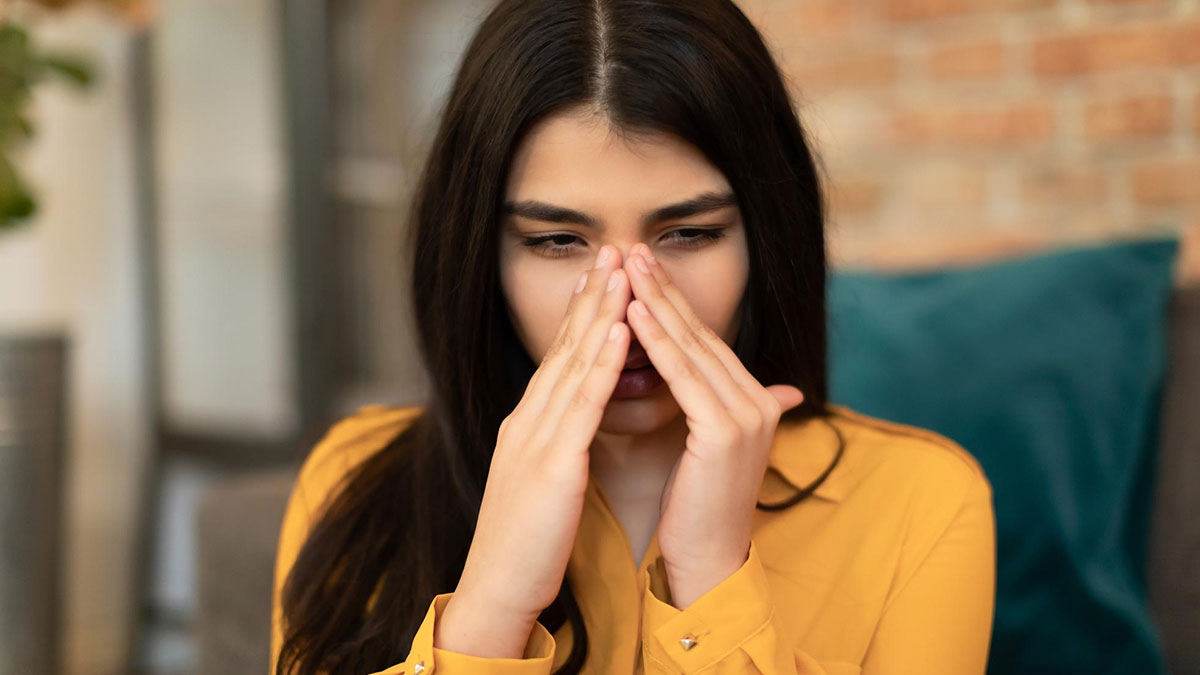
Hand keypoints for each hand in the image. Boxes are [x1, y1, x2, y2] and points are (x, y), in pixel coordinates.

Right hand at [438, 245, 630, 655]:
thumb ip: (559, 445)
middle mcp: (528, 421)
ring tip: (621, 271)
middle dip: (591, 296)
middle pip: (565, 347)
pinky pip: (582, 408)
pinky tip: (618, 333)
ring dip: (599, 314)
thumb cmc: (524, 541)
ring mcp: (537, 440)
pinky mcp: (552, 467)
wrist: (496, 587)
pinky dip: (600, 366)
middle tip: (612, 249)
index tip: (603, 275)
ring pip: (573, 365)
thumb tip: (577, 426)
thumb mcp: (541, 481)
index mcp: (528, 425)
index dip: (582, 313)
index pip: (559, 358)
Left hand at [622, 243, 804, 608]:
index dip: (672, 302)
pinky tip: (633, 313)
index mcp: (752, 400)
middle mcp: (756, 400)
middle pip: (700, 333)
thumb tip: (779, 389)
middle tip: (632, 248)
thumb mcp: (714, 447)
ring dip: (656, 303)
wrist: (707, 561)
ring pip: (691, 347)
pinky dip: (657, 342)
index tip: (641, 268)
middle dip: (663, 289)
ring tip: (628, 267)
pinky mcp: (724, 431)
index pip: (705, 339)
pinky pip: (683, 376)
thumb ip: (726, 406)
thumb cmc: (697, 508)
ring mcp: (745, 414)